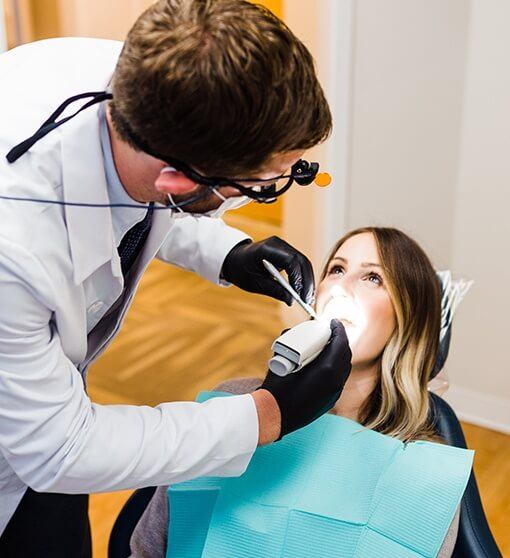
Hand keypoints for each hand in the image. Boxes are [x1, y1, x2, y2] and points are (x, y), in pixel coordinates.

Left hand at [221, 236, 314, 304]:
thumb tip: (291, 300)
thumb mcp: (254, 283)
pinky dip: (303, 277)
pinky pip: (299, 264)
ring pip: (303, 262)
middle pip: (301, 261)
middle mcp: (279, 244)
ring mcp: (284, 247)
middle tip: (308, 300)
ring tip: (308, 299)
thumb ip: (273, 290)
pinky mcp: (287, 252)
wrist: (235, 259)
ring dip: (307, 280)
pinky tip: (304, 291)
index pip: (290, 260)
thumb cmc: (241, 270)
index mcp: (267, 248)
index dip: (297, 277)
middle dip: (306, 281)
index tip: (298, 294)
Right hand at [259, 320, 351, 437]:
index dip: (339, 329)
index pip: (340, 343)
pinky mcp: (330, 400)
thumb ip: (288, 344)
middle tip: (330, 332)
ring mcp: (334, 392)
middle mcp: (335, 381)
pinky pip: (338, 379)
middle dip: (340, 341)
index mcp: (327, 370)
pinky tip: (324, 364)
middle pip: (345, 355)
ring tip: (327, 347)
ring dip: (338, 354)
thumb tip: (290, 332)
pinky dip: (335, 367)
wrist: (274, 416)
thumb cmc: (277, 389)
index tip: (333, 322)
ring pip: (344, 368)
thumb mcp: (281, 361)